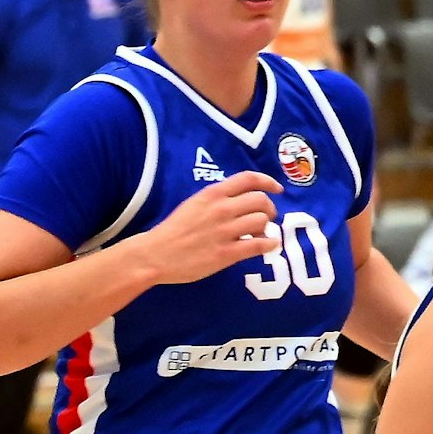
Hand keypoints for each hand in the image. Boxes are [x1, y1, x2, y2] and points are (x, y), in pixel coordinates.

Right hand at [135, 170, 284, 284]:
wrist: (154, 255)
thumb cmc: (174, 230)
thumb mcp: (194, 204)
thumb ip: (217, 200)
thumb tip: (242, 202)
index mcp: (211, 194)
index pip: (248, 178)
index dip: (268, 182)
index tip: (278, 189)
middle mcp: (221, 209)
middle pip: (261, 200)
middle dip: (269, 208)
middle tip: (266, 218)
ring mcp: (225, 231)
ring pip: (262, 221)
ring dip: (266, 227)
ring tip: (259, 234)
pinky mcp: (227, 253)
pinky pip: (259, 245)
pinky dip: (269, 244)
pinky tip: (267, 245)